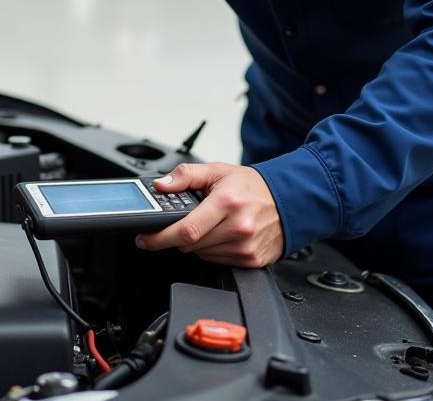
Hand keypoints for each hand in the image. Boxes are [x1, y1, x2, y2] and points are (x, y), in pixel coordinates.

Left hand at [135, 162, 283, 266]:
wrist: (287, 200)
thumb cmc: (250, 186)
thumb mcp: (217, 170)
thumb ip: (186, 175)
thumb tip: (161, 185)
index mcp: (226, 203)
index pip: (186, 230)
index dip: (160, 237)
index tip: (145, 238)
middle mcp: (238, 227)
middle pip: (190, 245)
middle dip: (178, 236)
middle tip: (181, 223)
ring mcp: (245, 247)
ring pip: (202, 255)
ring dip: (195, 243)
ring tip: (208, 224)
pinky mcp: (252, 261)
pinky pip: (218, 262)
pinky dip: (211, 251)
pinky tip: (221, 235)